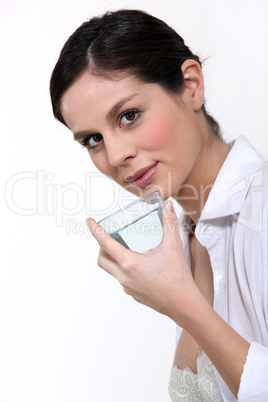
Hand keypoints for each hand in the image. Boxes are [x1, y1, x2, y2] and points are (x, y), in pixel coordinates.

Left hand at [86, 201, 200, 323]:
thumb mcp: (173, 246)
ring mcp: (128, 288)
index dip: (95, 230)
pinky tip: (139, 264)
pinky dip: (124, 269)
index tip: (89, 221)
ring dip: (114, 258)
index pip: (105, 243)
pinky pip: (123, 279)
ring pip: (112, 270)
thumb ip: (169, 223)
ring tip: (126, 248)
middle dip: (101, 246)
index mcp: (130, 264)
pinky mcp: (134, 294)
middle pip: (102, 260)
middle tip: (108, 236)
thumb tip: (168, 206)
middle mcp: (124, 277)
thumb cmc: (178, 278)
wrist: (184, 306)